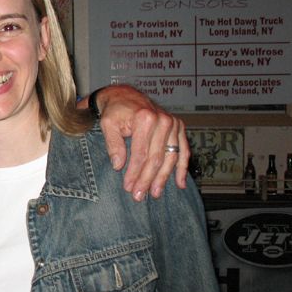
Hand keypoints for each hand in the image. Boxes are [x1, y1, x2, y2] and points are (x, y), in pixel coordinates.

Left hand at [94, 85, 188, 200]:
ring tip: (156, 193)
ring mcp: (174, 124)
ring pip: (171, 157)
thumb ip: (113, 144)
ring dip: (164, 178)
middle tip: (140, 195)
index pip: (141, 153)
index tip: (128, 187)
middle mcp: (163, 120)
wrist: (126, 96)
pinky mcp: (179, 127)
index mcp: (145, 119)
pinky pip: (183, 151)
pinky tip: (180, 183)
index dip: (135, 173)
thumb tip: (118, 165)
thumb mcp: (108, 124)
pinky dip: (182, 168)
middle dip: (148, 179)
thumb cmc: (115, 111)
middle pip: (157, 158)